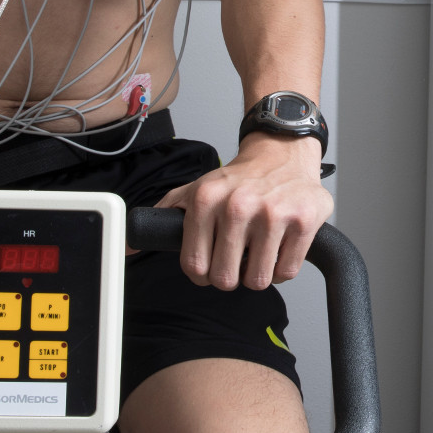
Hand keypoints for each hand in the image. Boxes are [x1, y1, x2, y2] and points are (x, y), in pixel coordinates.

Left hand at [157, 132, 332, 288]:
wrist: (281, 152)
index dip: (203, 274)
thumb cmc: (238, 179)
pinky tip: (278, 246)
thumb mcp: (194, 190)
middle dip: (231, 276)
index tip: (211, 266)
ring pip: (258, 280)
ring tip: (259, 251)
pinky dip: (282, 268)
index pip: (195, 266)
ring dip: (258, 273)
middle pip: (226, 279)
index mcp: (206, 200)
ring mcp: (273, 214)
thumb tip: (129, 248)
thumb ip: (162, 217)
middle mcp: (238, 206)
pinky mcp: (303, 222)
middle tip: (237, 258)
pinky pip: (287, 272)